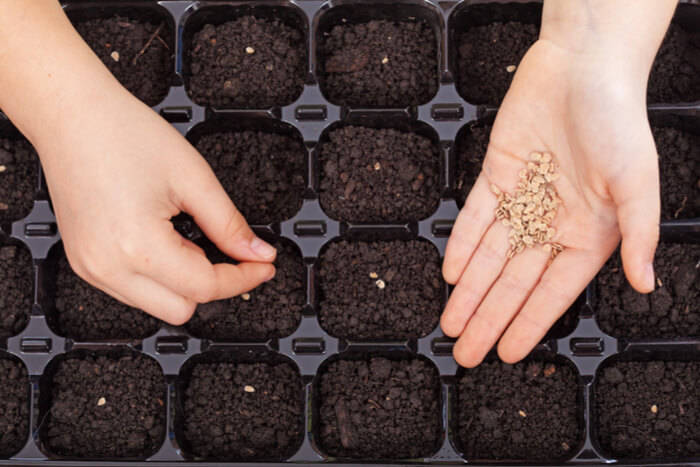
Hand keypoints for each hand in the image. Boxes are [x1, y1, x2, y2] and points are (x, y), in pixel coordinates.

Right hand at [38, 87, 276, 324]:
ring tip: (185, 236)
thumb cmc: (122, 134)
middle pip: (181, 310)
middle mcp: (108, 267)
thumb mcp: (193, 177)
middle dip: (212, 284)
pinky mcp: (83, 263)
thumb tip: (257, 254)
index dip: (243, 278)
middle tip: (224, 249)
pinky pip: (132, 290)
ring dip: (183, 282)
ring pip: (156, 306)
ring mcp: (91, 269)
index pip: (205, 287)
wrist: (70, 115)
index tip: (263, 265)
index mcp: (137, 246)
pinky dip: (158, 276)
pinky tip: (163, 241)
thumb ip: (230, 224)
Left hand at [441, 37, 660, 366]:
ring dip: (469, 291)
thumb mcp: (638, 182)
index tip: (508, 353)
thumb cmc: (618, 121)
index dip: (529, 323)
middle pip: (513, 282)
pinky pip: (475, 217)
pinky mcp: (496, 176)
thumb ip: (640, 234)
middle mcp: (552, 223)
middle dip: (489, 318)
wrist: (583, 67)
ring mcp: (521, 201)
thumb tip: (646, 283)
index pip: (552, 292)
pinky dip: (462, 244)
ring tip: (451, 324)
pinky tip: (451, 273)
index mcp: (589, 233)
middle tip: (466, 353)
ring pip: (489, 256)